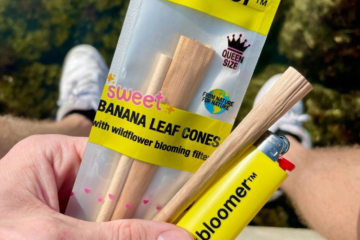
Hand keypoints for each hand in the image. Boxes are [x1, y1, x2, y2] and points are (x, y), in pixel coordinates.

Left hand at [0, 135, 191, 239]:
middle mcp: (57, 177)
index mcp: (51, 156)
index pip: (113, 155)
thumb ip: (118, 237)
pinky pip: (96, 232)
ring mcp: (58, 207)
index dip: (146, 172)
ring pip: (108, 216)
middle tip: (177, 223)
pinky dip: (114, 238)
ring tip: (164, 234)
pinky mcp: (58, 229)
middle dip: (142, 210)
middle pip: (116, 188)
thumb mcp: (55, 237)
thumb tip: (177, 237)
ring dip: (131, 229)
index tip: (179, 190)